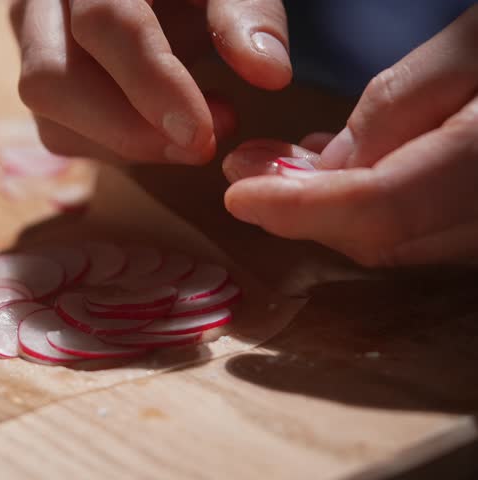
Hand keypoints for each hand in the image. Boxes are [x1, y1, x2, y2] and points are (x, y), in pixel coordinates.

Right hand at [9, 0, 292, 163]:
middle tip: (201, 145)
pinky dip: (117, 148)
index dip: (151, 83)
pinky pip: (61, 134)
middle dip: (129, 131)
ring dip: (126, 146)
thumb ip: (247, 14)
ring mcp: (30, 44)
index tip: (202, 134)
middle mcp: (40, 2)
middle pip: (53, 80)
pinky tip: (162, 132)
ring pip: (51, 119)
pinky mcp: (39, 80)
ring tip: (194, 133)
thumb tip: (270, 74)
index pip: (104, 23)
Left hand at [222, 5, 477, 266]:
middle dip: (304, 211)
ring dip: (329, 213)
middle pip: (383, 237)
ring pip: (399, 243)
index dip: (302, 206)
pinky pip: (426, 233)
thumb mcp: (476, 46)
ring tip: (283, 166)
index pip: (382, 207)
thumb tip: (323, 168)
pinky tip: (344, 170)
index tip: (237, 191)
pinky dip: (371, 210)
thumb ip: (400, 105)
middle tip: (248, 172)